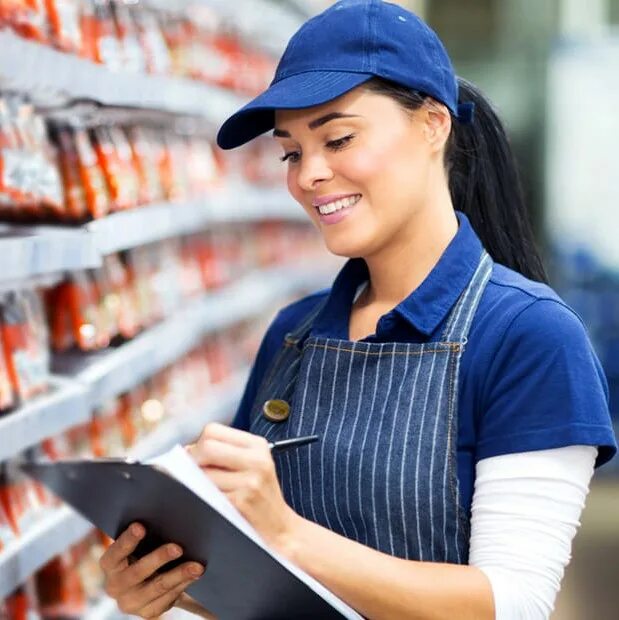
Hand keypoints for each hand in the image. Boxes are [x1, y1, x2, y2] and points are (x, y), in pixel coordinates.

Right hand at [99, 522, 204, 618]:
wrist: (148, 581)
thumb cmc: (145, 550)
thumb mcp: (140, 543)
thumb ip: (144, 532)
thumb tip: (164, 508)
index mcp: (110, 565)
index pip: (115, 553)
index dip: (127, 540)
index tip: (141, 526)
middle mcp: (116, 586)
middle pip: (137, 572)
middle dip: (159, 558)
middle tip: (178, 547)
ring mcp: (131, 602)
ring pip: (157, 587)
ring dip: (179, 575)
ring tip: (197, 566)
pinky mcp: (148, 612)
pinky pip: (168, 598)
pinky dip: (183, 584)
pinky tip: (194, 575)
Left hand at [186, 423, 298, 553]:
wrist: (280, 530)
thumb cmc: (260, 497)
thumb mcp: (254, 466)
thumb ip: (226, 452)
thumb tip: (187, 450)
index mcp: (257, 445)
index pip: (213, 430)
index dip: (198, 444)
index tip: (197, 458)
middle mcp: (256, 460)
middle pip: (206, 447)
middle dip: (192, 461)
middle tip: (192, 475)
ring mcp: (249, 481)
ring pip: (202, 473)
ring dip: (194, 483)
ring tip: (205, 492)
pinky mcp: (241, 502)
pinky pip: (206, 494)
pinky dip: (200, 498)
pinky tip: (209, 504)